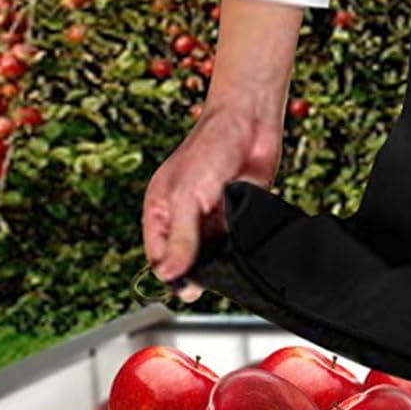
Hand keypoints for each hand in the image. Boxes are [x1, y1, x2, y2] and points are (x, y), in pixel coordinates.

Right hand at [141, 95, 283, 300]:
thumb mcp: (187, 196)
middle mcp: (184, 220)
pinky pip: (237, 246)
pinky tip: (244, 245)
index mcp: (160, 212)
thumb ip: (180, 237)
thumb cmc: (211, 146)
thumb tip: (168, 275)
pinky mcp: (237, 219)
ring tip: (227, 253)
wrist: (252, 123)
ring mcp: (211, 221)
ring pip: (213, 257)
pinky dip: (241, 249)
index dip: (171, 274)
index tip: (187, 286)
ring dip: (221, 260)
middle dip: (197, 270)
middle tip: (210, 276)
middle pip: (186, 261)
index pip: (158, 258)